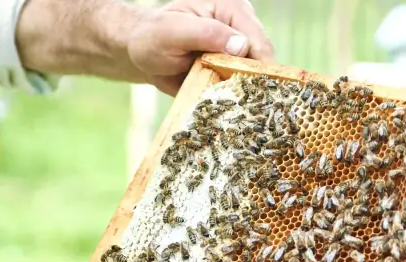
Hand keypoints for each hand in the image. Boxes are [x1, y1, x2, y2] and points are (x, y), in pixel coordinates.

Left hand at [127, 0, 275, 93]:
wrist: (142, 55)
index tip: (252, 88)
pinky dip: (238, 97)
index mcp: (231, 8)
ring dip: (246, 92)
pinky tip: (231, 107)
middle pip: (262, 58)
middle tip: (244, 103)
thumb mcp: (174, 31)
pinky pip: (244, 86)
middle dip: (254, 80)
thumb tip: (242, 45)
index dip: (257, 63)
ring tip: (238, 107)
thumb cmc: (153, 37)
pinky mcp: (232, 69)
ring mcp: (238, 50)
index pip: (256, 38)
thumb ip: (207, 34)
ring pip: (256, 75)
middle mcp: (240, 27)